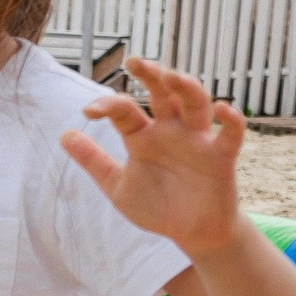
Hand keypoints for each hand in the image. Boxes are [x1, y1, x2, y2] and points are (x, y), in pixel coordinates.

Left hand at [62, 58, 246, 257]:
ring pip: (196, 104)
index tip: (88, 112)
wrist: (190, 233)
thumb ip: (94, 161)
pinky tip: (221, 109)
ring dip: (187, 88)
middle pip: (163, 94)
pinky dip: (231, 120)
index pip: (123, 110)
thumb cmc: (156, 206)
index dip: (106, 106)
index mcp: (142, 136)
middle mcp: (170, 131)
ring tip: (173, 77)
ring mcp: (197, 141)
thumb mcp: (117, 186)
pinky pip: (231, 134)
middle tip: (134, 61)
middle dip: (151, 75)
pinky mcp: (221, 158)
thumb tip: (64, 135)